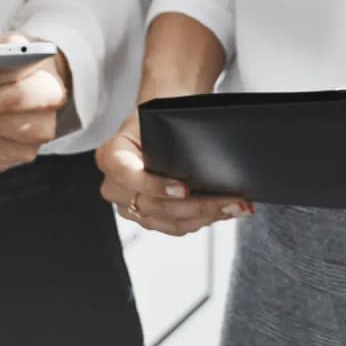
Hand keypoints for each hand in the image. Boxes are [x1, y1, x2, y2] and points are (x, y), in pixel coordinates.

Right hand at [94, 115, 248, 233]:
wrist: (160, 126)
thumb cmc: (160, 120)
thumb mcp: (160, 119)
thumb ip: (173, 138)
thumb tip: (210, 154)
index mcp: (111, 156)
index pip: (129, 176)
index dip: (157, 186)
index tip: (186, 188)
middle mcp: (114, 186)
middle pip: (155, 206)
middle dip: (198, 205)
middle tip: (229, 200)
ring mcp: (128, 206)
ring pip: (168, 221)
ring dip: (206, 216)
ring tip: (235, 207)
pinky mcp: (147, 218)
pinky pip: (174, 226)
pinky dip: (201, 220)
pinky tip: (223, 212)